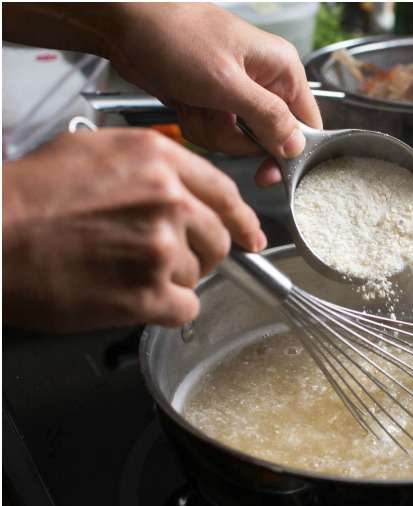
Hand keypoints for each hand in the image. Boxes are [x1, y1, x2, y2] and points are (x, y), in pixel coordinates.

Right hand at [2, 128, 264, 330]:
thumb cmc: (27, 198)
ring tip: (123, 271)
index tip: (249, 235)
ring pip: (197, 276)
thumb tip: (180, 187)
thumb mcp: (88, 152)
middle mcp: (167, 200)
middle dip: (196, 253)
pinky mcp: (150, 292)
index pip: (224, 193)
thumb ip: (146, 168)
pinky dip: (162, 309)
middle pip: (217, 239)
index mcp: (156, 160)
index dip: (240, 219)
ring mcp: (161, 247)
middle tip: (160, 259)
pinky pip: (184, 308)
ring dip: (169, 280)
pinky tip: (130, 296)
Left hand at [107, 2, 322, 186]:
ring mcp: (236, 92)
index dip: (291, 153)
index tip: (269, 170)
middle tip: (216, 113)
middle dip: (237, 137)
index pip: (307, 126)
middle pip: (269, 139)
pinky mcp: (212, 100)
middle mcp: (264, 81)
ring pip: (238, 140)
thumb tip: (296, 146)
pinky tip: (183, 102)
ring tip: (194, 101)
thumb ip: (269, 117)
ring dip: (211, 129)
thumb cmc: (174, 36)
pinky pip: (214, 132)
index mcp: (282, 70)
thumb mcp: (227, 82)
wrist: (123, 22)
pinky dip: (195, 123)